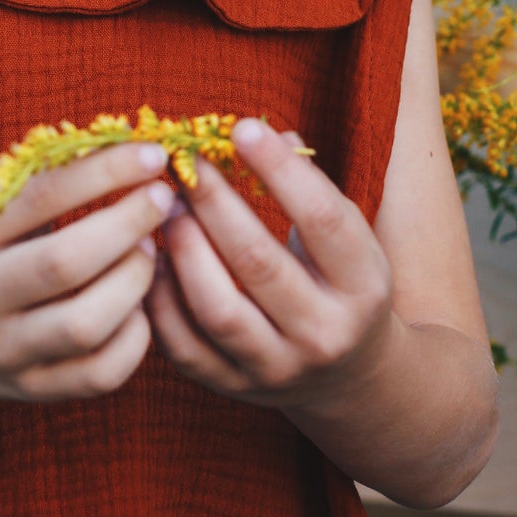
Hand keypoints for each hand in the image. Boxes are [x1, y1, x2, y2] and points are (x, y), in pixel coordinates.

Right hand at [0, 142, 179, 404]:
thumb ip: (38, 186)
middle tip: (161, 200)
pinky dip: (136, 336)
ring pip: (88, 324)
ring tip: (148, 252)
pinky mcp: (34, 390)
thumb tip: (126, 149)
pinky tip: (138, 307)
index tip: (152, 154)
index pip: (39, 198)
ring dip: (135, 280)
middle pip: (64, 263)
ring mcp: (5, 353)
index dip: (103, 172)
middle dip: (128, 224)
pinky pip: (102, 373)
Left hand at [143, 118, 396, 414]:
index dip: (281, 170)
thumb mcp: (349, 240)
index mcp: (364, 287)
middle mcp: (324, 334)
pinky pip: (184, 345)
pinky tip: (153, 257)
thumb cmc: (341, 285)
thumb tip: (265, 131)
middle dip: (216, 204)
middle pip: (260, 264)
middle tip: (185, 164)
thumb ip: (311, 188)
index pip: (322, 220)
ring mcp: (277, 369)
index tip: (242, 128)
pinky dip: (161, 298)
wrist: (350, 378)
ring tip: (166, 209)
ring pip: (217, 310)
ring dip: (184, 250)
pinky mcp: (234, 388)